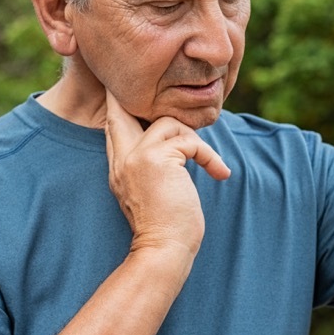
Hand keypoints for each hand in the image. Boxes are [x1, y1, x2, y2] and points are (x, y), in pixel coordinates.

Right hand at [104, 91, 229, 256]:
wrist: (163, 251)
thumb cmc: (167, 229)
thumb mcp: (153, 192)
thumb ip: (152, 166)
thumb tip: (178, 143)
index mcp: (118, 167)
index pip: (114, 124)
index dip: (122, 104)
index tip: (135, 95)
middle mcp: (122, 158)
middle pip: (121, 108)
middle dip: (135, 93)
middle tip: (156, 82)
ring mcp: (136, 157)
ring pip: (167, 121)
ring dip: (193, 139)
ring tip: (210, 163)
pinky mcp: (156, 159)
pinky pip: (189, 140)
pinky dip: (209, 155)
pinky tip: (219, 173)